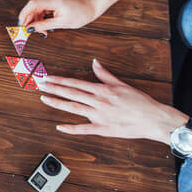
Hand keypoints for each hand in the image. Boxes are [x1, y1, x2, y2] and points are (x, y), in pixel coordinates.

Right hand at [16, 0, 98, 30]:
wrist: (90, 7)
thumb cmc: (80, 15)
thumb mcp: (61, 23)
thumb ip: (44, 25)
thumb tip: (30, 29)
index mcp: (55, 0)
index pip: (33, 4)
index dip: (24, 14)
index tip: (21, 24)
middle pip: (33, 6)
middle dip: (29, 19)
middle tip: (29, 31)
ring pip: (36, 7)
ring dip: (36, 19)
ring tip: (41, 31)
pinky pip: (42, 7)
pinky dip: (41, 16)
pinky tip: (43, 24)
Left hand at [37, 58, 186, 142]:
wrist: (153, 119)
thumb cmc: (140, 102)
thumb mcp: (122, 84)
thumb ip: (105, 74)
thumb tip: (95, 62)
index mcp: (102, 90)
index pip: (75, 83)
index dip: (60, 80)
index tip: (48, 78)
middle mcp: (98, 102)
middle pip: (71, 93)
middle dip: (53, 88)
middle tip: (39, 84)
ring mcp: (99, 116)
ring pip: (73, 108)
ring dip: (58, 103)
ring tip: (44, 98)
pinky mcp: (103, 129)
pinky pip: (83, 129)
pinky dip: (70, 128)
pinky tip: (59, 126)